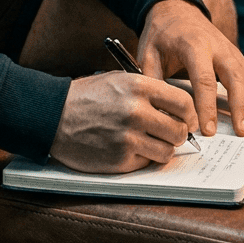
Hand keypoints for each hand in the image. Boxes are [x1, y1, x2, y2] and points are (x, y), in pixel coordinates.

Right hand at [48, 71, 195, 172]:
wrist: (53, 116)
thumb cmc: (87, 96)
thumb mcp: (119, 80)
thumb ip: (149, 91)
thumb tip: (181, 107)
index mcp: (138, 87)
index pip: (184, 102)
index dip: (190, 114)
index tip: (188, 119)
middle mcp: (136, 112)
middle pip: (180, 130)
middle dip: (177, 133)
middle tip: (168, 133)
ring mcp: (128, 138)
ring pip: (168, 151)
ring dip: (162, 148)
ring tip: (148, 141)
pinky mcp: (120, 159)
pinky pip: (148, 162)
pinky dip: (143, 158)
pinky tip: (128, 148)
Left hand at [138, 0, 243, 137]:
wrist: (177, 9)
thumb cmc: (161, 35)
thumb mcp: (147, 53)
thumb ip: (153, 81)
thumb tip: (158, 112)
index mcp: (193, 46)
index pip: (204, 79)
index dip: (207, 106)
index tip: (208, 129)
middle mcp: (218, 47)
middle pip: (235, 78)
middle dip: (241, 106)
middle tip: (243, 132)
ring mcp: (231, 51)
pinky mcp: (238, 56)